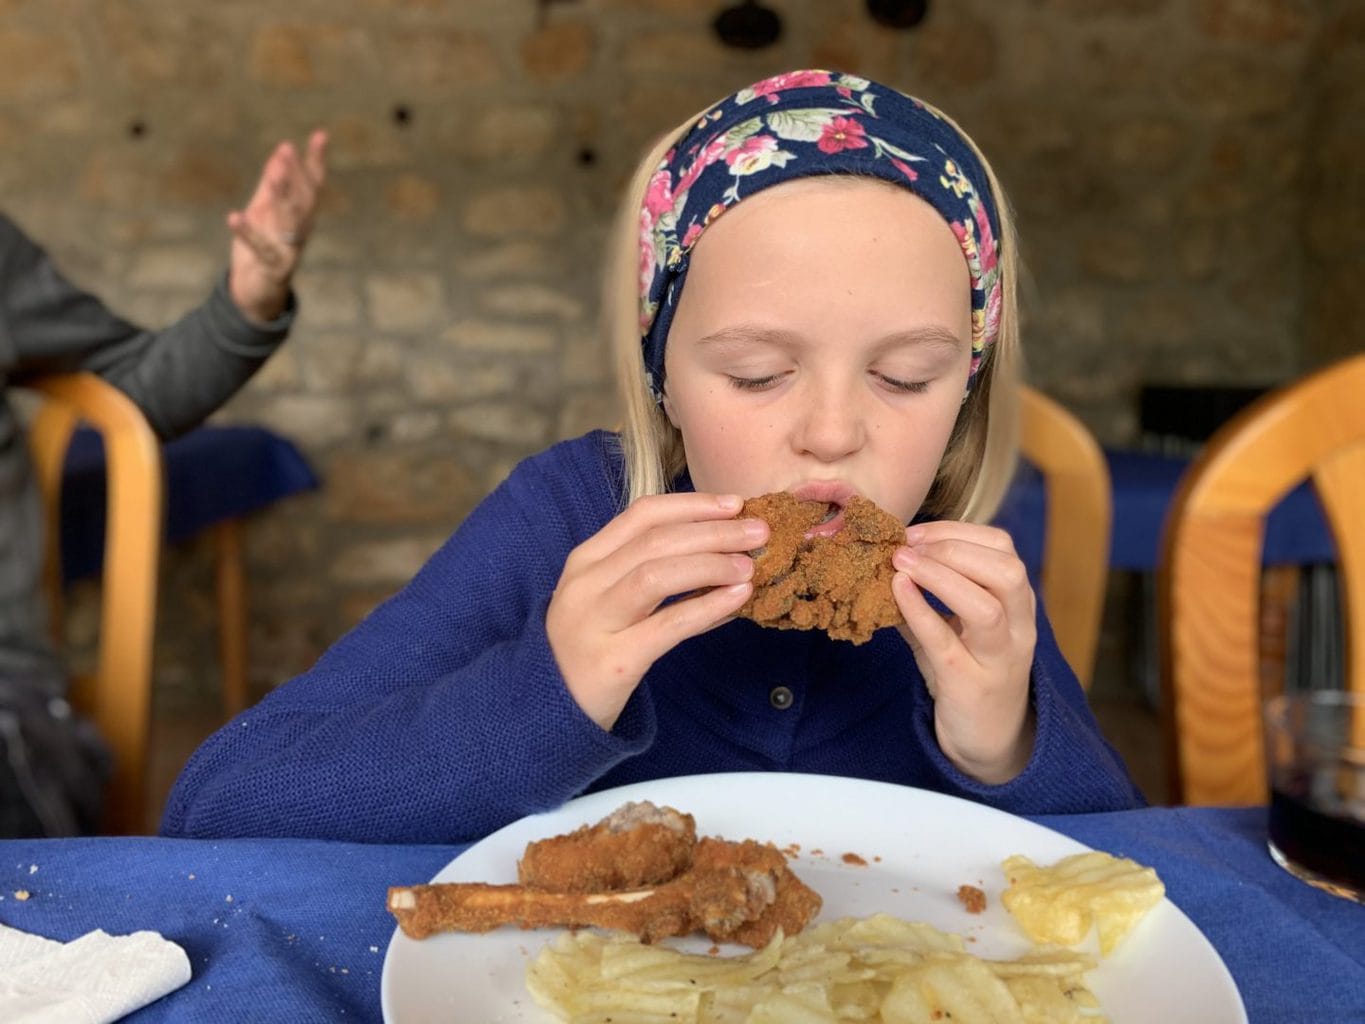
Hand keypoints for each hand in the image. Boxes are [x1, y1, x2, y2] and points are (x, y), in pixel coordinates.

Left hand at [225, 129, 328, 323]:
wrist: (256, 293)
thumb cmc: (262, 249)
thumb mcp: (265, 211)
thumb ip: (272, 184)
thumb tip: (280, 151)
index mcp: (301, 216)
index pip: (313, 185)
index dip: (317, 161)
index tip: (320, 135)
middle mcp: (300, 230)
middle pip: (302, 200)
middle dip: (295, 175)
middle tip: (286, 150)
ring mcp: (289, 249)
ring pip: (288, 221)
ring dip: (281, 197)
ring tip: (272, 174)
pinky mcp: (273, 267)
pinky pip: (261, 248)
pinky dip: (248, 233)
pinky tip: (234, 217)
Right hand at [546, 492, 767, 730]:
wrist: (545, 713)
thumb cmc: (589, 651)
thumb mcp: (611, 604)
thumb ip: (653, 577)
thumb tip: (724, 559)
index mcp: (586, 561)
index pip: (642, 515)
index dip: (693, 505)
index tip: (735, 504)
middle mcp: (586, 584)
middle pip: (656, 540)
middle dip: (713, 530)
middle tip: (758, 531)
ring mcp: (595, 621)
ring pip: (657, 574)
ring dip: (710, 563)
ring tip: (748, 566)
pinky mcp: (613, 661)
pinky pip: (666, 626)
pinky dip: (706, 607)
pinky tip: (736, 600)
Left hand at [891, 521, 1036, 784]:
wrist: (988, 740)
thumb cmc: (970, 673)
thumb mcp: (958, 627)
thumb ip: (932, 594)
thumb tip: (890, 558)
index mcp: (1018, 605)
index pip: (1004, 549)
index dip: (959, 531)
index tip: (916, 532)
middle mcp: (1019, 629)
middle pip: (1007, 571)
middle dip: (954, 548)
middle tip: (907, 545)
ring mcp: (998, 659)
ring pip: (987, 607)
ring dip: (941, 575)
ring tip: (902, 562)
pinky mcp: (970, 685)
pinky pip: (946, 642)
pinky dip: (921, 610)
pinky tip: (898, 590)